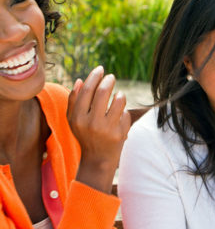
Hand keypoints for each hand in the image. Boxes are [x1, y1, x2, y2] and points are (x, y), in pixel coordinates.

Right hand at [67, 66, 130, 193]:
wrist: (98, 159)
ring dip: (119, 94)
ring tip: (118, 95)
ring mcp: (107, 129)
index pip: (87, 90)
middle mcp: (91, 123)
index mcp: (78, 118)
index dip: (95, 76)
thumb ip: (74, 100)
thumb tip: (80, 80)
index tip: (101, 69)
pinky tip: (119, 116)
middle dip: (108, 80)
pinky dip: (123, 111)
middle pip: (103, 92)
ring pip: (118, 100)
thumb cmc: (85, 134)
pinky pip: (125, 113)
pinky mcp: (120, 134)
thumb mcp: (74, 120)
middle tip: (111, 77)